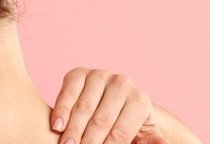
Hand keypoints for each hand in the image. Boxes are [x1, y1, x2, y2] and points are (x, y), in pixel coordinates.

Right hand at [51, 68, 168, 143]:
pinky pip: (67, 92)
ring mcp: (99, 75)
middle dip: (88, 140)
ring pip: (84, 106)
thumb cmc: (127, 124)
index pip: (122, 130)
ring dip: (72, 129)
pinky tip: (56, 125)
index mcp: (140, 100)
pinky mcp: (78, 73)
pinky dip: (61, 110)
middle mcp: (122, 83)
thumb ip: (154, 143)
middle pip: (102, 118)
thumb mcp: (144, 135)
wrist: (113, 101)